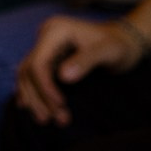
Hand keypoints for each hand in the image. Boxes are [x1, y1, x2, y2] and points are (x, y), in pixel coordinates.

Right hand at [16, 14, 139, 124]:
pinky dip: (32, 92)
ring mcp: (44, 45)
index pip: (38, 62)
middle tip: (54, 120)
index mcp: (56, 30)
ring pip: (27, 74)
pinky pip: (31, 75)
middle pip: (29, 70)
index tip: (61, 106)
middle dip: (39, 97)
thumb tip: (63, 77)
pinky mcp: (47, 56)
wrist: (123, 40)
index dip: (45, 87)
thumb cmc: (118, 45)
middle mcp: (45, 35)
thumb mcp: (108, 51)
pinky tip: (33, 108)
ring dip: (34, 98)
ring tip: (46, 120)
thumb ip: (86, 61)